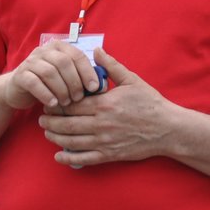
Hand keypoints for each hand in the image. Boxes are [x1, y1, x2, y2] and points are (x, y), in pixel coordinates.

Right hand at [2, 41, 104, 111]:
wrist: (19, 90)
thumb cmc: (50, 84)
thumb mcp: (67, 77)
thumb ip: (83, 77)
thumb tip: (103, 85)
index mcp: (59, 47)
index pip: (77, 55)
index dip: (87, 71)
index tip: (95, 87)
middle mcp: (44, 51)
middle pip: (64, 62)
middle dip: (74, 82)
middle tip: (79, 98)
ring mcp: (30, 62)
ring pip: (49, 72)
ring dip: (61, 89)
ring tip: (67, 102)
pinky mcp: (20, 75)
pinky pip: (34, 83)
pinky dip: (46, 94)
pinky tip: (53, 104)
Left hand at [38, 49, 174, 167]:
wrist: (168, 128)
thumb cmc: (150, 103)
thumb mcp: (131, 80)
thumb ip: (111, 66)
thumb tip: (96, 50)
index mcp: (104, 104)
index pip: (71, 105)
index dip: (56, 104)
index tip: (49, 102)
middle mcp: (101, 123)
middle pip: (67, 124)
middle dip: (50, 122)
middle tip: (41, 118)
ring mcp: (105, 141)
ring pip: (71, 141)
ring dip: (55, 137)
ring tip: (47, 133)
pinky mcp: (110, 154)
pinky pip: (84, 158)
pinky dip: (69, 158)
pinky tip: (59, 156)